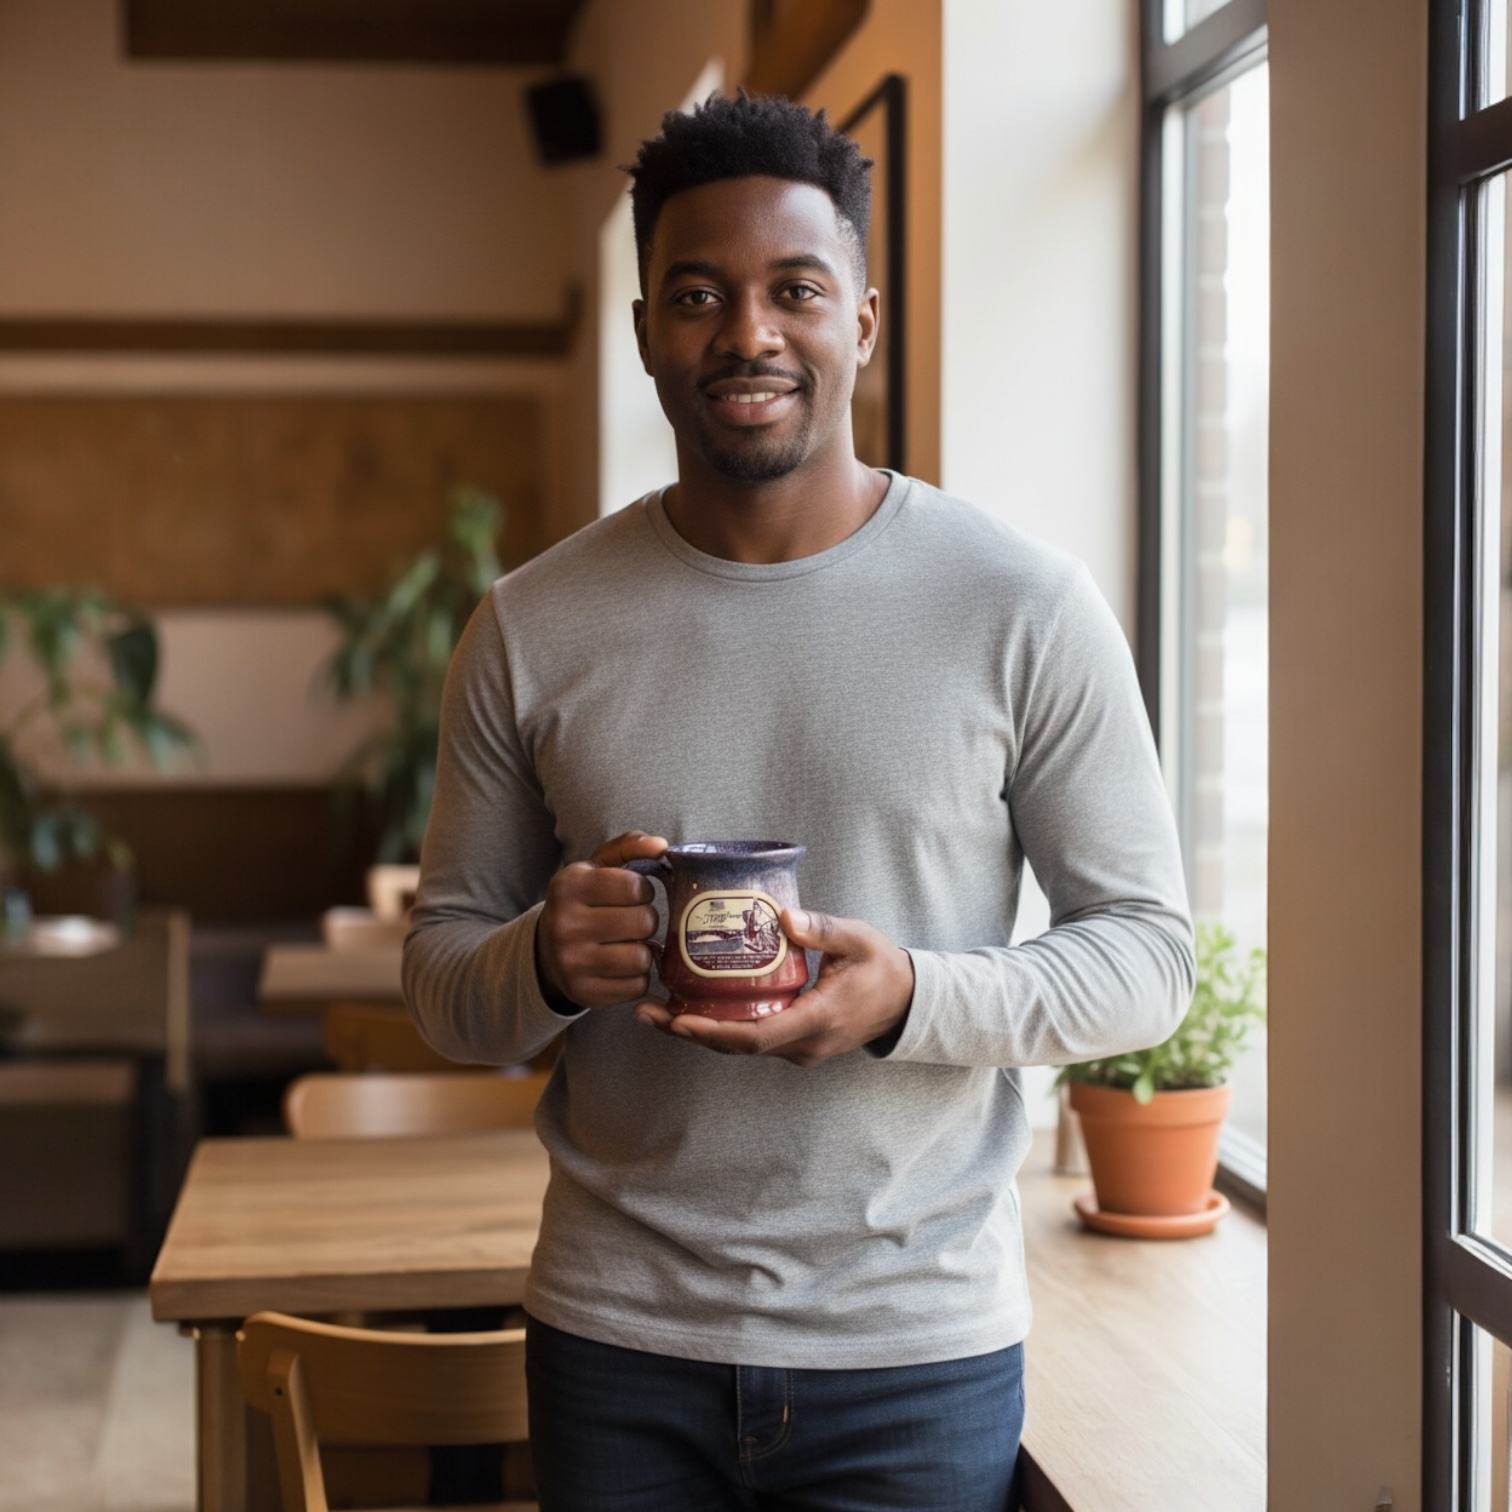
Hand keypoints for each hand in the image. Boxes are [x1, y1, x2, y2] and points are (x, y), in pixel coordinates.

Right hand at [535, 830, 667, 1008]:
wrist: (547, 950)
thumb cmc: (583, 902)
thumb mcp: (597, 868)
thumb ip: (629, 847)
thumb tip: (662, 845)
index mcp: (568, 886)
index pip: (635, 887)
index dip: (643, 891)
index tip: (633, 895)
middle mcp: (564, 924)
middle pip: (643, 922)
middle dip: (646, 920)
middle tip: (634, 921)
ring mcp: (571, 963)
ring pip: (642, 958)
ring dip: (644, 950)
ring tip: (629, 943)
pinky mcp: (583, 993)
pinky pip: (636, 987)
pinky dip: (637, 977)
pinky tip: (622, 966)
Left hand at [633, 907, 914, 1066]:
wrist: (906, 1000)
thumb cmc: (882, 967)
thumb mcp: (857, 940)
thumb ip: (821, 929)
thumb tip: (782, 916)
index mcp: (817, 1019)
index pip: (758, 1036)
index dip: (714, 1031)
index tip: (678, 1018)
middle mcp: (803, 1044)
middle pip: (736, 1046)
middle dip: (689, 1032)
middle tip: (646, 1010)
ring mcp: (798, 1048)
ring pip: (739, 1046)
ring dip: (697, 1031)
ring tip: (654, 1010)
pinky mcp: (794, 1043)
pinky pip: (750, 1039)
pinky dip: (718, 1027)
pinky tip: (690, 1007)